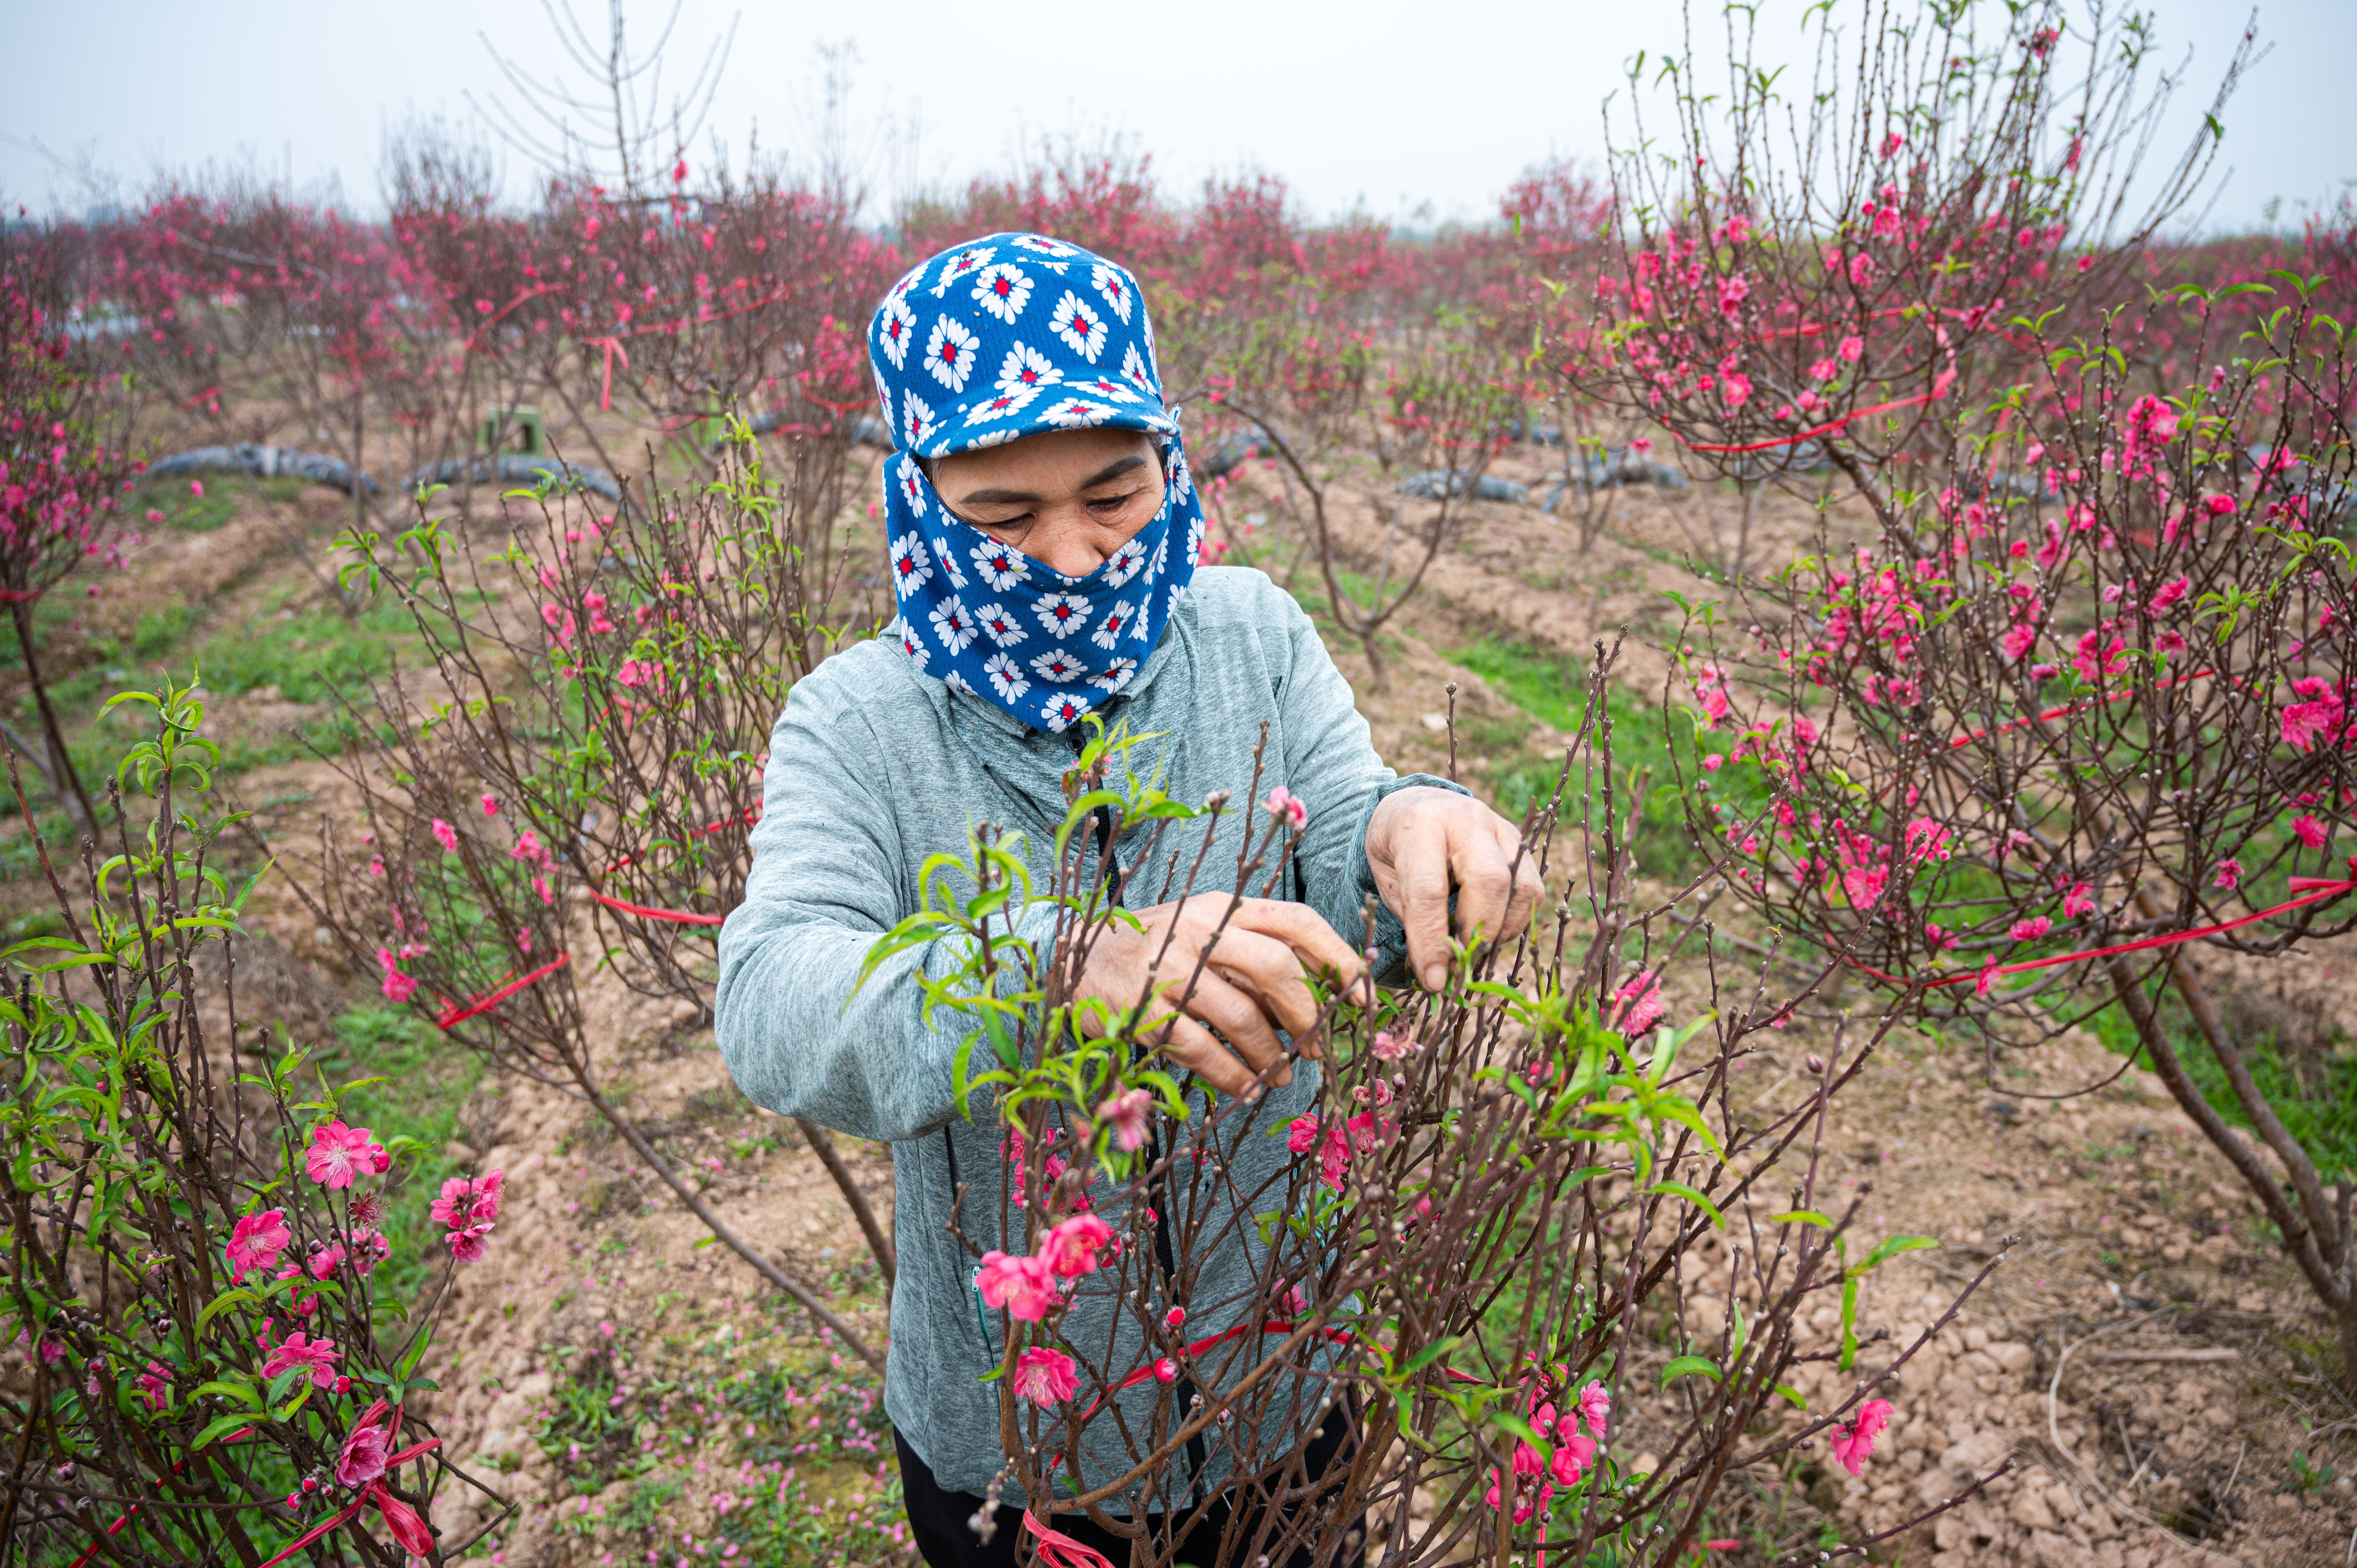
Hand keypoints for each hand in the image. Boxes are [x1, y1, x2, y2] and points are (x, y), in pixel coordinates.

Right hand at [1072, 895, 1365, 1097]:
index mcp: (1223, 906)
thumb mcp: (1206, 933)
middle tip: (1318, 1046)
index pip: (1296, 920)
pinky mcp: (1142, 1008)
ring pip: (1240, 1015)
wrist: (1074, 955)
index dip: (1338, 957)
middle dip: (1307, 1013)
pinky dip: (1231, 1075)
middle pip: (1276, 967)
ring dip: (1270, 1054)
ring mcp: (1168, 968)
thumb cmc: (1156, 950)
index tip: (1363, 994)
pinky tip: (1244, 1088)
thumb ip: (1254, 956)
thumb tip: (1319, 1002)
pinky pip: (1200, 1049)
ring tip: (1280, 1076)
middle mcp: (1198, 928)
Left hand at [1363, 786, 1545, 990]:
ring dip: (1501, 931)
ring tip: (1475, 949)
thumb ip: (1411, 919)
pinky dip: (1516, 921)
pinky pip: (1532, 889)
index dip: (1432, 941)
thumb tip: (1439, 975)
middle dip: (1477, 933)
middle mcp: (1466, 819)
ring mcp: (1499, 827)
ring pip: (1520, 887)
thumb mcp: (1385, 878)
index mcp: (1420, 825)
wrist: (1417, 804)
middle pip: (1489, 882)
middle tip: (1461, 963)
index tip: (1433, 979)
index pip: (1429, 891)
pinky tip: (1491, 932)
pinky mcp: (1520, 843)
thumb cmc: (1396, 848)